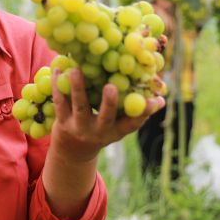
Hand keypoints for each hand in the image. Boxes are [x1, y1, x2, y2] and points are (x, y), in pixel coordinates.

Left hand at [50, 67, 164, 161]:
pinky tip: (58, 69)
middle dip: (109, 103)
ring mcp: (79, 127)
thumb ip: (136, 111)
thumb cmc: (102, 129)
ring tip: (76, 70)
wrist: (73, 150)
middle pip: (105, 117)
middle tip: (112, 86)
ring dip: (77, 88)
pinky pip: (59, 102)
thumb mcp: (119, 126)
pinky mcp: (62, 121)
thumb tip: (162, 97)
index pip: (133, 123)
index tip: (156, 100)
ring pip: (78, 106)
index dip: (144, 113)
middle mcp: (99, 131)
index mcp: (116, 131)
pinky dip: (57, 85)